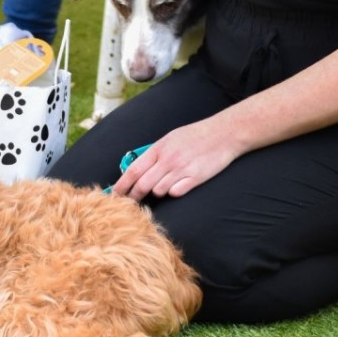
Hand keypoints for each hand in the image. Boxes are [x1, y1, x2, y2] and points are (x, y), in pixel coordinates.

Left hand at [112, 118, 239, 200]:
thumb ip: (154, 154)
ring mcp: (182, 168)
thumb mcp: (169, 139)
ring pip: (159, 190)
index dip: (121, 185)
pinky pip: (176, 192)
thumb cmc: (195, 136)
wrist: (224, 133)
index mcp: (158, 149)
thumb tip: (137, 169)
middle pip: (142, 184)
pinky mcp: (196, 177)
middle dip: (134, 196)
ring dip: (157, 193)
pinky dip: (173, 192)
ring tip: (162, 187)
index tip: (114, 195)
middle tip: (131, 203)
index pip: (133, 171)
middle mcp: (168, 159)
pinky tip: (178, 187)